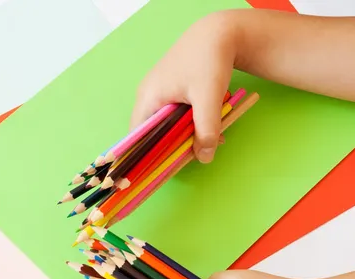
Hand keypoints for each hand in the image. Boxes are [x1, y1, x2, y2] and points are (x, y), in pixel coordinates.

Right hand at [130, 12, 239, 163]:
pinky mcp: (171, 91)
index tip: (161, 169)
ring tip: (210, 137)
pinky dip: (190, 123)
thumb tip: (203, 158)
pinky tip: (209, 123)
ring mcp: (159, 93)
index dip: (146, 156)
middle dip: (174, 146)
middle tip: (196, 153)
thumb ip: (206, 129)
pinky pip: (175, 116)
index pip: (137, 137)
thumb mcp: (208, 98)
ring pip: (166, 125)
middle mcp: (148, 97)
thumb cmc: (208, 60)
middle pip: (153, 133)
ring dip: (185, 135)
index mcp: (148, 98)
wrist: (218, 33)